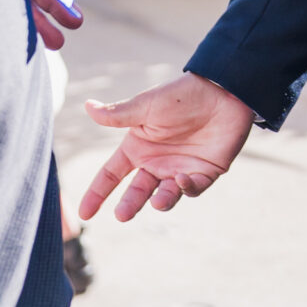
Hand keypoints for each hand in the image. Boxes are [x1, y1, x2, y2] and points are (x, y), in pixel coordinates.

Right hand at [79, 73, 255, 219]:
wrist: (221, 91)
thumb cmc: (181, 96)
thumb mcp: (146, 106)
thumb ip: (118, 114)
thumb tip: (87, 107)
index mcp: (138, 147)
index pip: (111, 175)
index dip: (97, 194)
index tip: (84, 214)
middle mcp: (156, 162)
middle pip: (137, 191)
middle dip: (129, 205)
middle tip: (122, 215)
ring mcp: (179, 169)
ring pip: (165, 196)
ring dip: (160, 201)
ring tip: (157, 202)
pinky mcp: (203, 173)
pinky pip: (192, 189)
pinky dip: (187, 188)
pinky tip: (183, 177)